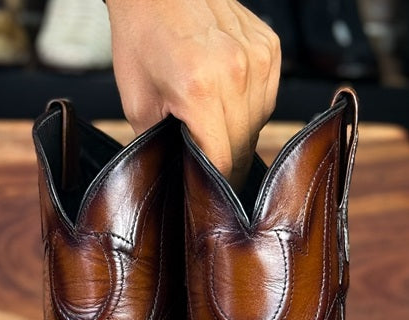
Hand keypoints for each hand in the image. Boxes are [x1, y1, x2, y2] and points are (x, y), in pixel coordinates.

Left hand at [106, 0, 280, 188]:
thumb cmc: (142, 39)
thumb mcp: (138, 105)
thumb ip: (163, 146)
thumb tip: (179, 175)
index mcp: (201, 90)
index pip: (224, 160)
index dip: (215, 182)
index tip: (206, 191)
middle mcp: (236, 72)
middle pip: (245, 146)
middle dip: (227, 162)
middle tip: (206, 163)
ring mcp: (258, 57)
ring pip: (260, 124)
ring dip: (240, 133)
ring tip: (214, 123)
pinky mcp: (269, 46)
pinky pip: (268, 97)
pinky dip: (251, 106)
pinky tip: (227, 98)